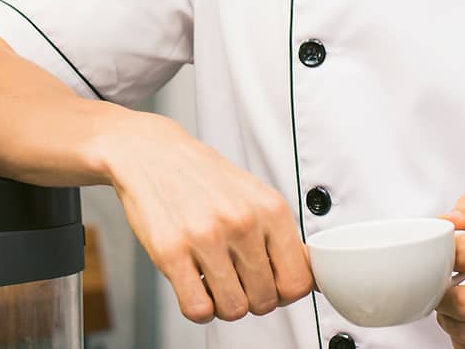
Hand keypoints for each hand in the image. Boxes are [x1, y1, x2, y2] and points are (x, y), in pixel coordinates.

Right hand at [102, 109, 312, 323]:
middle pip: (266, 299)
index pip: (298, 279)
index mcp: (270, 207)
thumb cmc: (205, 178)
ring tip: (217, 282)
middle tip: (240, 282)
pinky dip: (199, 307)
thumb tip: (308, 274)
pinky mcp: (171, 252)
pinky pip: (198, 309)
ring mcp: (207, 237)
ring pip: (234, 309)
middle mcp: (243, 221)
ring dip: (225, 304)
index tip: (275, 287)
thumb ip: (280, 235)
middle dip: (254, 299)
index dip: (286, 292)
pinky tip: (196, 285)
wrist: (155, 155)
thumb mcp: (255, 196)